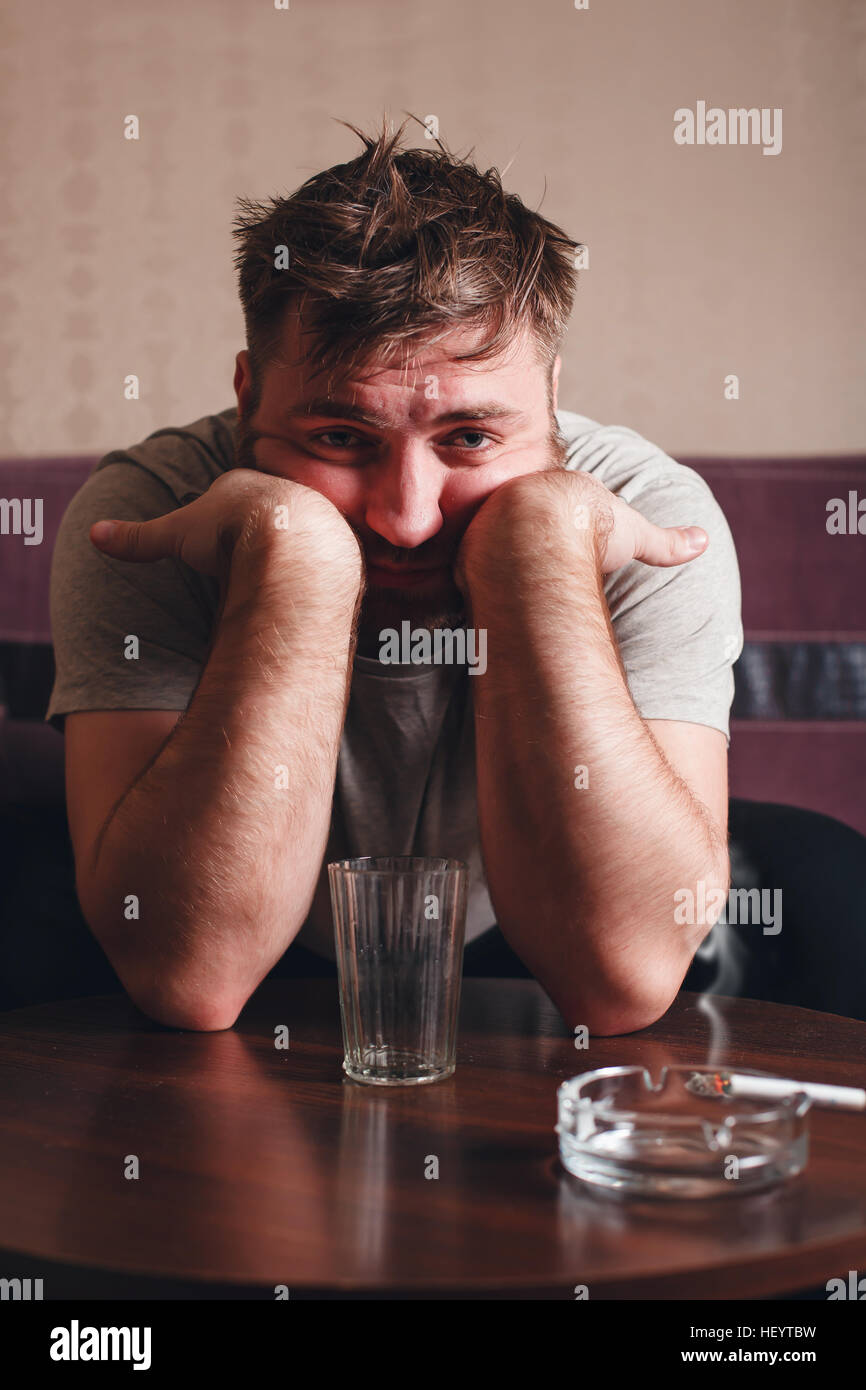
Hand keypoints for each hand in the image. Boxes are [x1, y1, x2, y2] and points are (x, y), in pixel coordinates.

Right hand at [89, 468, 360, 579]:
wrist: (291, 544)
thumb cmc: (232, 534)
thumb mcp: (178, 534)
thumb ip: (140, 537)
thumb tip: (95, 535)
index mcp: (242, 484)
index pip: (228, 495)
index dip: (219, 517)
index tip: (216, 537)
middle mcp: (279, 492)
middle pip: (263, 510)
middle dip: (256, 531)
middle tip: (247, 559)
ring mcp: (310, 514)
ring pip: (296, 529)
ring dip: (288, 549)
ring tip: (277, 577)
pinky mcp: (334, 541)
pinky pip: (322, 553)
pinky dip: (312, 568)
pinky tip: (304, 587)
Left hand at [456, 467, 707, 590]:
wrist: (540, 529)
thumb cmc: (589, 528)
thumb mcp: (634, 533)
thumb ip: (666, 541)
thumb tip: (703, 542)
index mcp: (557, 492)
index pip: (560, 503)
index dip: (564, 521)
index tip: (566, 540)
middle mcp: (521, 500)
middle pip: (521, 519)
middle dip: (524, 538)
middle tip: (533, 566)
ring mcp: (490, 522)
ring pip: (490, 539)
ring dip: (495, 558)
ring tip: (507, 585)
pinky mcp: (468, 548)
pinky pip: (469, 564)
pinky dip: (478, 579)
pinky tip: (486, 596)